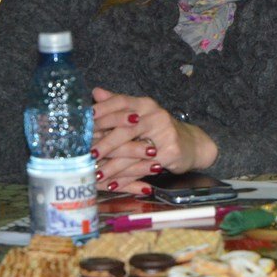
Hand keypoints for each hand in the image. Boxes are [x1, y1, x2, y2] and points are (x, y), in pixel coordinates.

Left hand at [90, 87, 217, 193]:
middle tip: (87, 155)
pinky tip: (113, 185)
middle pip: (125, 128)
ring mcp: (165, 133)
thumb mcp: (140, 114)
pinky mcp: (171, 152)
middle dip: (104, 143)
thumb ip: (118, 104)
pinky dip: (127, 178)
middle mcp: (156, 115)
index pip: (121, 101)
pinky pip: (143, 167)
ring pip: (133, 151)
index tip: (84, 121)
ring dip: (112, 166)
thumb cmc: (160, 130)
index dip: (102, 110)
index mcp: (145, 104)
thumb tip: (95, 92)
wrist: (192, 144)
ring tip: (96, 175)